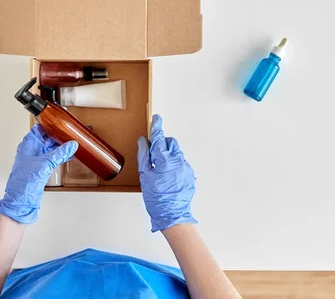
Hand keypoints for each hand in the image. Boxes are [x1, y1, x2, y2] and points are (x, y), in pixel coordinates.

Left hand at [0, 124, 77, 223]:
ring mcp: (36, 159)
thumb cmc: (24, 182)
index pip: (40, 128)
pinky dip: (60, 155)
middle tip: (71, 133)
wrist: (21, 200)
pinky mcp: (41, 167)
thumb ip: (60, 153)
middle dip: (58, 135)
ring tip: (73, 143)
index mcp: (28, 144)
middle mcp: (31, 150)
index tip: (61, 122)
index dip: (50, 124)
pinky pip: (52, 157)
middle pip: (47, 137)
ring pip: (50, 148)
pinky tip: (69, 155)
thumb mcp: (46, 163)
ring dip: (61, 146)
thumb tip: (71, 145)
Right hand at [138, 114, 196, 231]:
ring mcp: (186, 168)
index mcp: (165, 160)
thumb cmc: (157, 199)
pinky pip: (181, 163)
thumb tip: (144, 142)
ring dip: (168, 155)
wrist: (173, 216)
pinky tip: (167, 177)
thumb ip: (144, 156)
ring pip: (176, 153)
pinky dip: (173, 164)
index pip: (161, 137)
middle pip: (171, 143)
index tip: (156, 119)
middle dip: (162, 144)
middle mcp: (179, 161)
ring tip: (159, 169)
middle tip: (152, 155)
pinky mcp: (189, 175)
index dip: (157, 127)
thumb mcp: (145, 176)